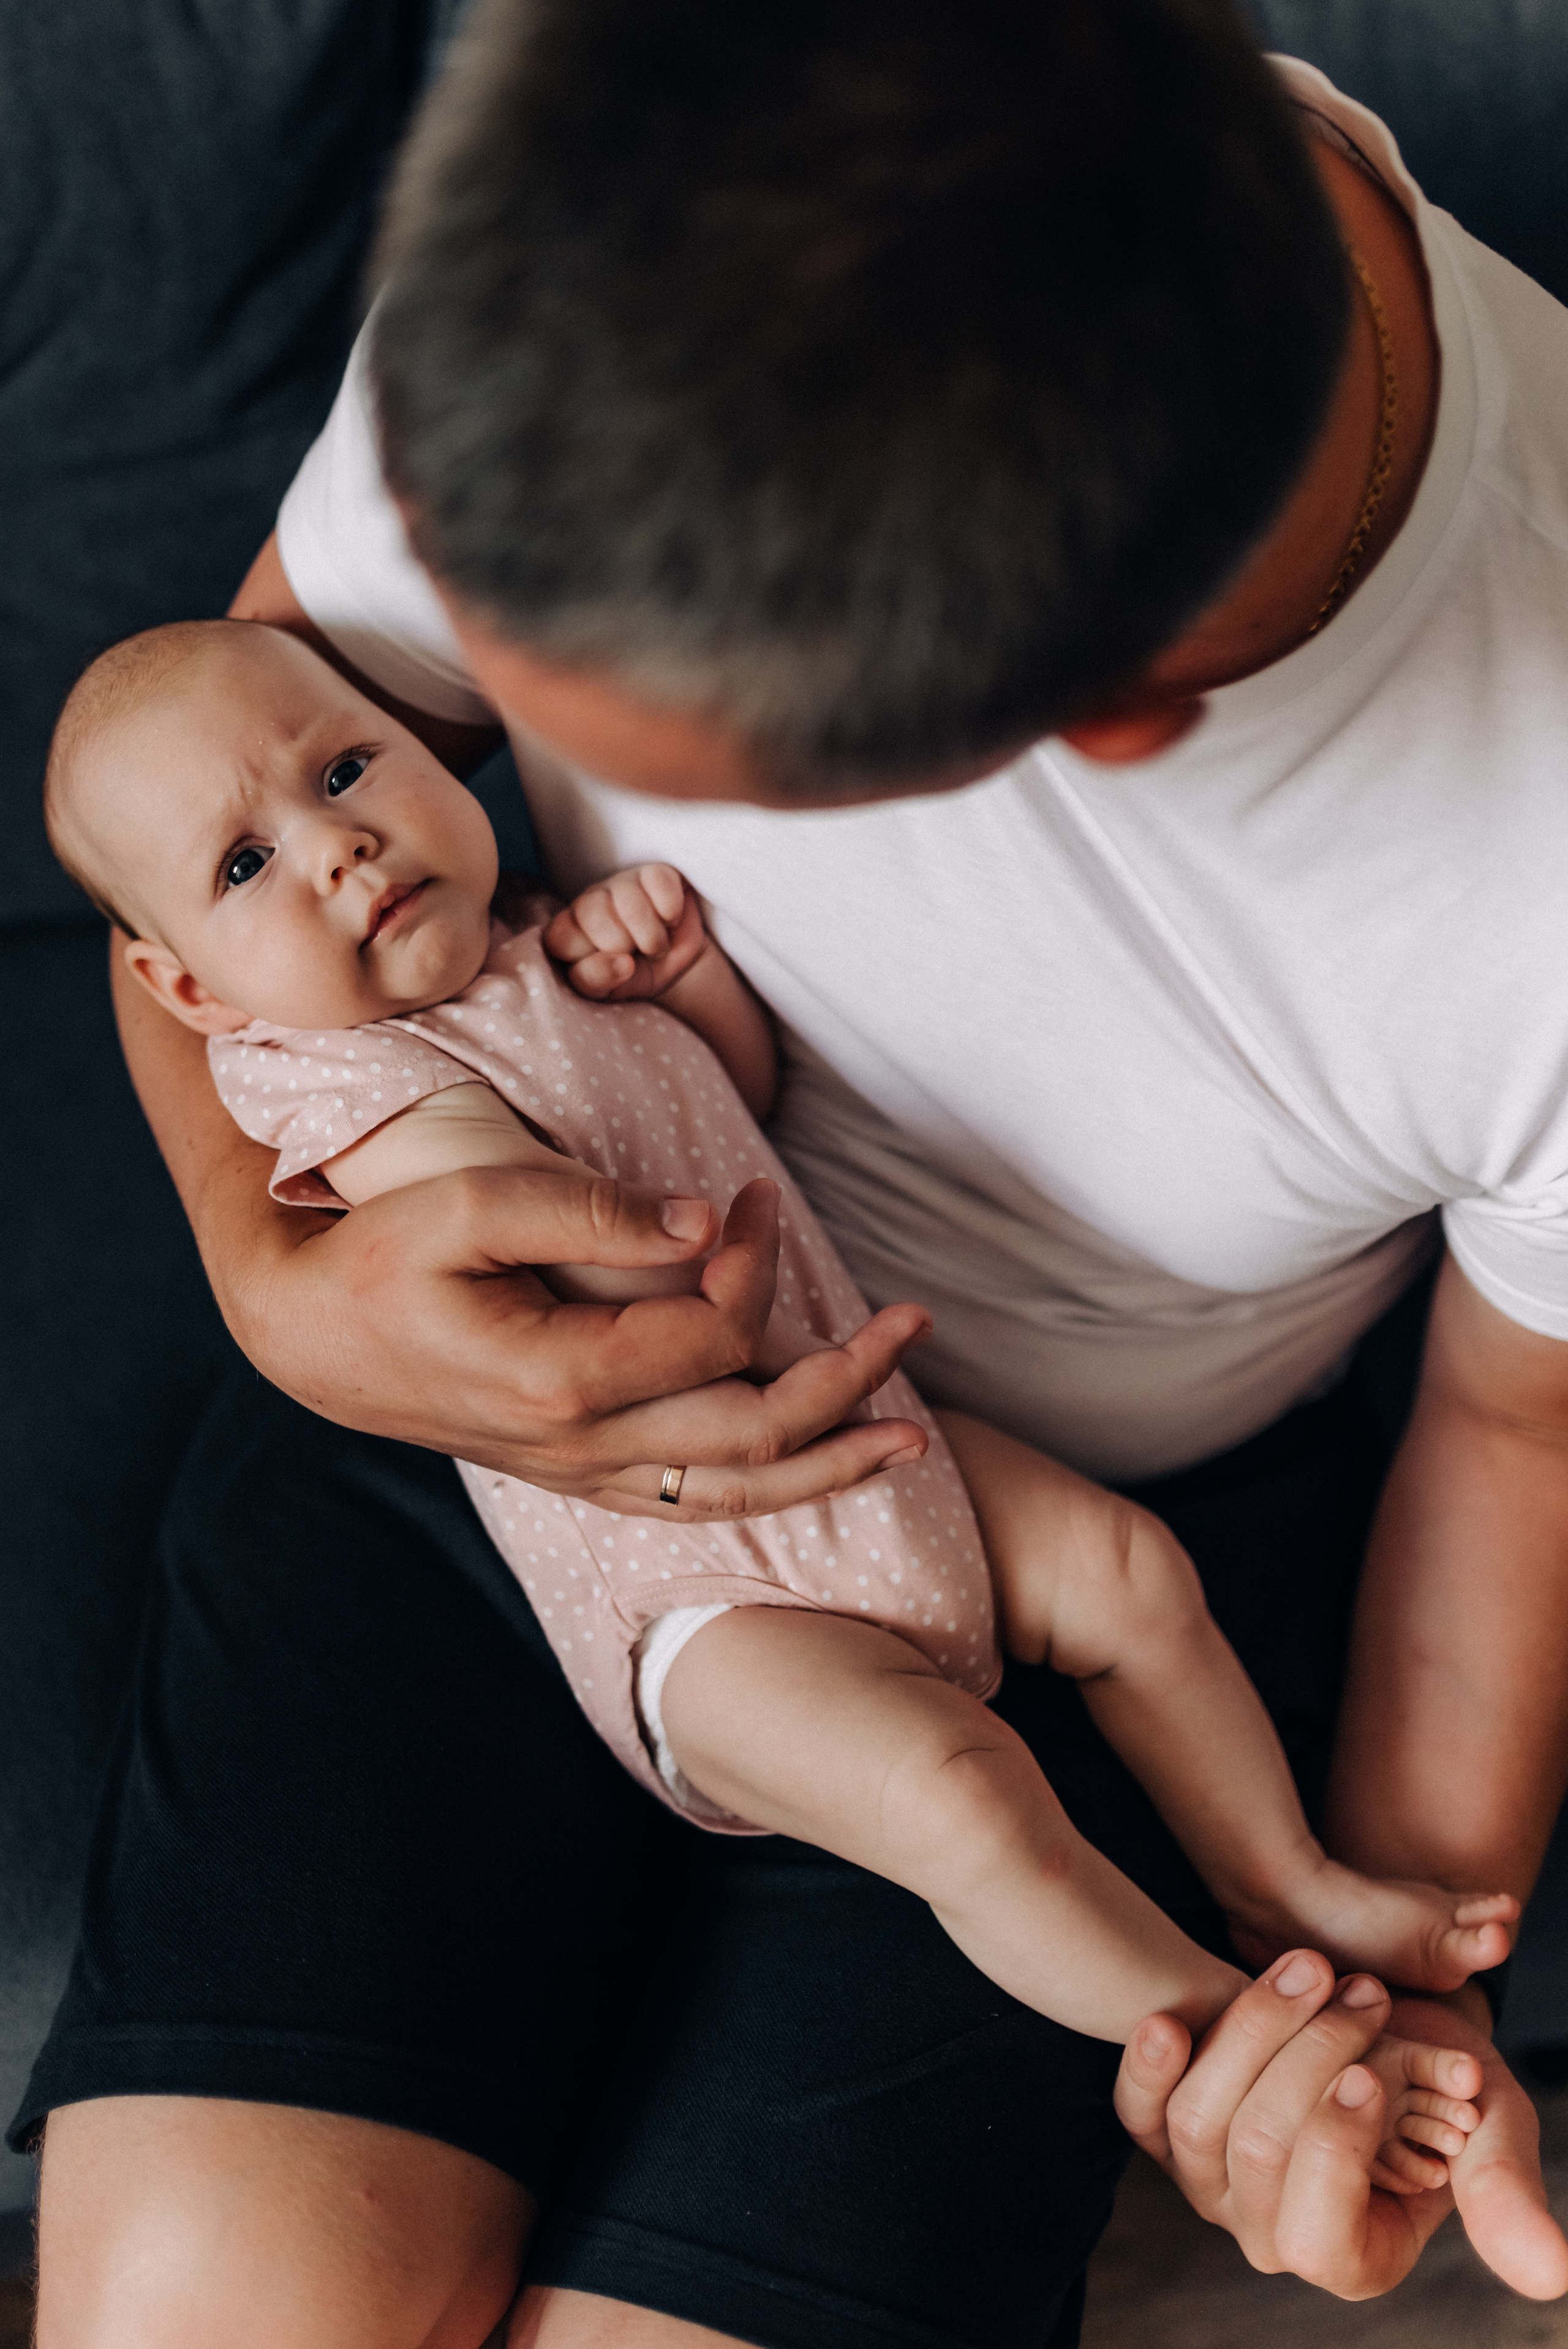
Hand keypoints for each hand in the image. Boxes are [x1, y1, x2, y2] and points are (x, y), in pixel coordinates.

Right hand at [245, 1169, 929, 1513]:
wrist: (311, 1339)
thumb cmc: (381, 1257)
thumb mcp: (468, 1202)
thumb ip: (588, 1206)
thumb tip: (709, 1222)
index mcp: (561, 1379)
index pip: (712, 1334)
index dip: (756, 1264)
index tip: (754, 1196)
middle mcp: (583, 1447)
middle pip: (753, 1433)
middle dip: (850, 1379)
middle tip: (917, 1322)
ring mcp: (583, 1473)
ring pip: (734, 1492)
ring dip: (831, 1462)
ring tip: (913, 1440)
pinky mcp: (581, 1475)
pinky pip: (695, 1501)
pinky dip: (770, 1488)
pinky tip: (817, 1468)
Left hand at [543, 863, 708, 1000]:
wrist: (679, 963)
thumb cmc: (635, 974)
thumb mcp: (611, 989)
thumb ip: (595, 980)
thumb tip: (622, 964)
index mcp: (567, 931)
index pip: (558, 939)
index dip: (590, 962)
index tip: (613, 971)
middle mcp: (589, 902)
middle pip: (594, 918)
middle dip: (622, 946)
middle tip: (635, 953)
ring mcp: (620, 883)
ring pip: (631, 905)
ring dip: (653, 937)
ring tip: (657, 946)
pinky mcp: (654, 872)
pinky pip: (659, 884)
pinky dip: (671, 912)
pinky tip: (670, 920)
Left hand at [1116, 1951, 1567, 2299]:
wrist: (1382, 2026)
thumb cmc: (1444, 2087)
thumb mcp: (1488, 2131)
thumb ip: (1503, 2193)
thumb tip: (1548, 2276)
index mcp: (1349, 2255)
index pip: (1317, 2233)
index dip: (1335, 2151)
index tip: (1368, 2073)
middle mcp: (1268, 2233)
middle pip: (1254, 2150)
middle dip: (1309, 2056)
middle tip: (1364, 1992)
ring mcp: (1211, 2184)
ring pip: (1197, 2118)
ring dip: (1254, 2029)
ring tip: (1313, 1968)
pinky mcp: (1170, 2131)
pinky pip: (1138, 2114)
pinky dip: (1147, 2067)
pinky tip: (1165, 2023)